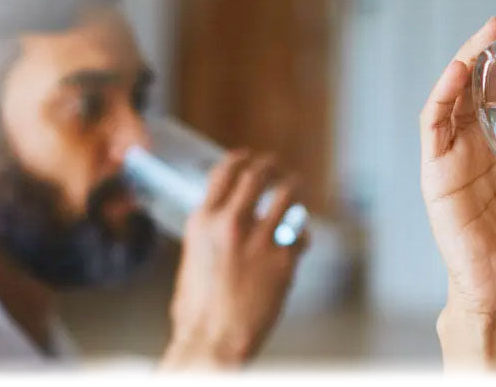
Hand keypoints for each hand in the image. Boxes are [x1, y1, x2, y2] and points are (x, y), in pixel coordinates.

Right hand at [160, 150, 308, 368]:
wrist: (213, 338)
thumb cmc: (199, 307)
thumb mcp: (194, 257)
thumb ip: (211, 232)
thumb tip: (227, 217)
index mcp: (203, 221)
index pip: (224, 171)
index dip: (241, 159)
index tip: (250, 157)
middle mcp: (231, 223)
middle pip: (258, 174)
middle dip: (271, 167)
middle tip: (278, 169)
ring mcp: (260, 239)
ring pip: (287, 194)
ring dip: (294, 188)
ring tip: (296, 187)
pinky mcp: (284, 258)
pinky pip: (300, 234)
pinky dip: (301, 236)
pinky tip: (298, 242)